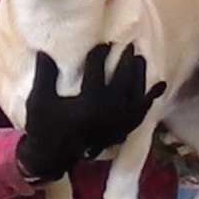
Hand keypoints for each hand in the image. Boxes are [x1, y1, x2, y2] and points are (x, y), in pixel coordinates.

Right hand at [15, 44, 160, 187]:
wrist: (52, 156)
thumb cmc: (43, 126)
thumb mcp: (40, 99)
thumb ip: (45, 74)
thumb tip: (44, 50)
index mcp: (88, 104)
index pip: (96, 72)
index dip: (99, 55)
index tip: (103, 42)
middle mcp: (107, 113)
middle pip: (122, 81)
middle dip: (125, 61)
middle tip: (127, 46)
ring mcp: (117, 123)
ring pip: (135, 95)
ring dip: (139, 76)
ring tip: (139, 59)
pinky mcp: (121, 130)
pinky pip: (141, 112)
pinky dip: (150, 98)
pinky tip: (159, 85)